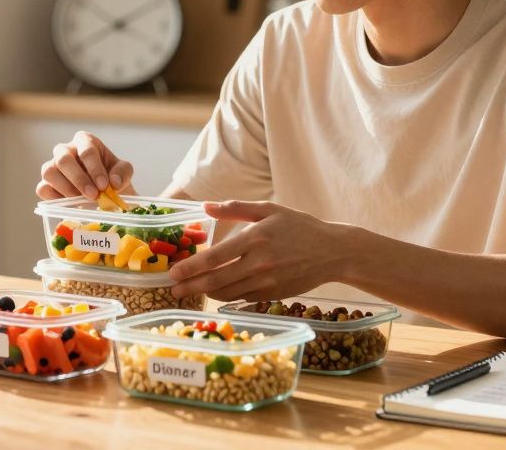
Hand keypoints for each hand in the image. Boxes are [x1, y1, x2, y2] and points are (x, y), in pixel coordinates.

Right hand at [36, 130, 133, 200]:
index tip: (104, 186)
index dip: (94, 168)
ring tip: (82, 200)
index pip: (86, 150)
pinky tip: (71, 204)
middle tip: (93, 195)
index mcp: (85, 141)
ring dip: (66, 188)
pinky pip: (42, 188)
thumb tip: (113, 182)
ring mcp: (52, 166)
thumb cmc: (111, 176)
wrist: (104, 192)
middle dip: (79, 179)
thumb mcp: (123, 171)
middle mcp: (65, 150)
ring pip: (49, 172)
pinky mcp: (46, 183)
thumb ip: (122, 173)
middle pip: (63, 159)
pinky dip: (55, 198)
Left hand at [168, 201, 355, 301]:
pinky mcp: (273, 294)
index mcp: (256, 238)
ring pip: (228, 292)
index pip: (216, 257)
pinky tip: (215, 292)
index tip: (174, 272)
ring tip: (190, 291)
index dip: (192, 267)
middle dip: (191, 286)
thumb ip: (235, 208)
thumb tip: (205, 207)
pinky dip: (226, 296)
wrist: (332, 252)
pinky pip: (242, 298)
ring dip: (206, 293)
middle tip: (173, 289)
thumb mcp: (269, 210)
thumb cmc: (299, 226)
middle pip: (217, 280)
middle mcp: (259, 263)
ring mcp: (267, 282)